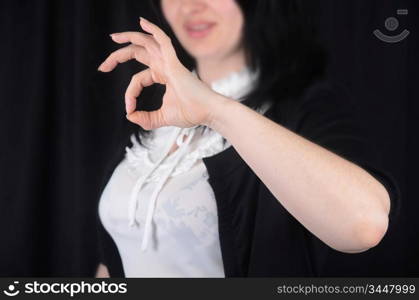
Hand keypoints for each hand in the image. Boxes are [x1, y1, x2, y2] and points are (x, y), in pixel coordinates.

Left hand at [97, 17, 222, 129]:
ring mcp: (170, 62)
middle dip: (119, 56)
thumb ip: (147, 119)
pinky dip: (153, 30)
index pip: (138, 79)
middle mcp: (165, 66)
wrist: (206, 112)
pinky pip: (162, 40)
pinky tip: (142, 22)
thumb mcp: (162, 118)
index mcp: (163, 75)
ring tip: (114, 37)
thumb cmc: (191, 113)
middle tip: (103, 65)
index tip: (129, 109)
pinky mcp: (174, 62)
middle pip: (138, 53)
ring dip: (129, 37)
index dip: (129, 94)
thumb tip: (130, 117)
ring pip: (146, 42)